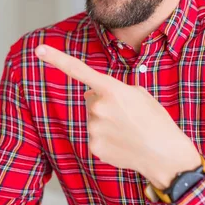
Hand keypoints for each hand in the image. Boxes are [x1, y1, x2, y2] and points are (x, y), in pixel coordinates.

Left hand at [35, 44, 200, 188]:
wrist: (166, 154)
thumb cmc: (156, 121)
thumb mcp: (139, 95)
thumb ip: (113, 90)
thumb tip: (92, 97)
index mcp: (111, 89)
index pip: (79, 70)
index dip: (56, 58)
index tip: (39, 49)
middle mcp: (98, 107)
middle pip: (91, 99)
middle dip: (104, 103)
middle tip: (127, 115)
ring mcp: (94, 128)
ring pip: (93, 118)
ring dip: (106, 121)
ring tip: (128, 130)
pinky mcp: (93, 146)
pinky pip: (95, 136)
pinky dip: (106, 138)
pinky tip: (123, 142)